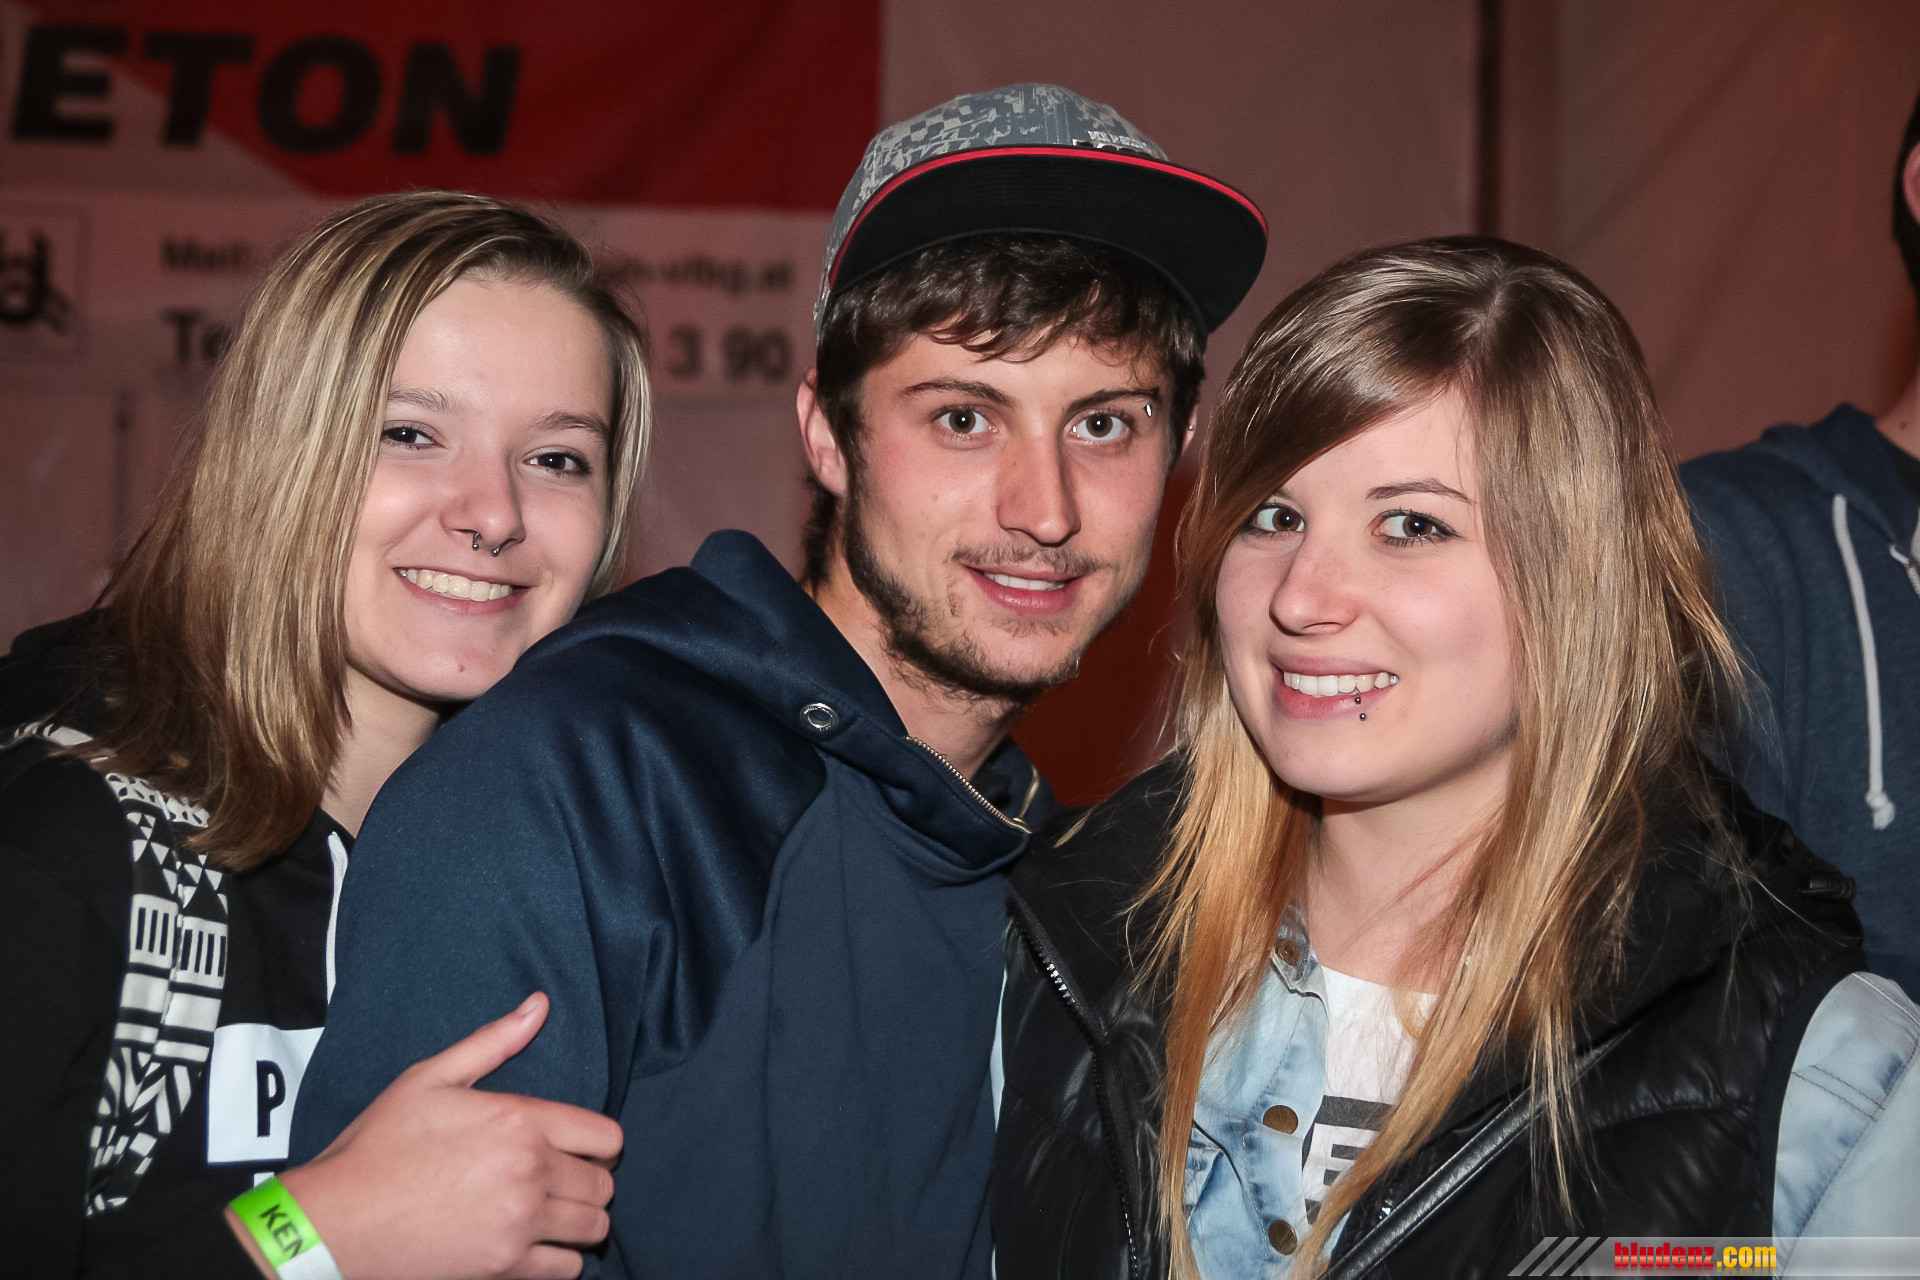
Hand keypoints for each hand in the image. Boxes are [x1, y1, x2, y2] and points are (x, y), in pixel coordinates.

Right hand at [249, 993, 623, 1279]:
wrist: (335, 1221)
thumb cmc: (378, 1146)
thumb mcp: (430, 1078)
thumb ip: (494, 1041)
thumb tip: (540, 1004)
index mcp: (519, 1121)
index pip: (607, 1137)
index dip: (599, 1143)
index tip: (580, 1148)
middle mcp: (530, 1173)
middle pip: (604, 1186)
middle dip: (592, 1180)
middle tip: (563, 1181)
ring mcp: (519, 1224)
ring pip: (594, 1227)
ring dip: (582, 1220)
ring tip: (554, 1213)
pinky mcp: (504, 1268)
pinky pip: (567, 1270)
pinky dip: (562, 1260)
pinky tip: (538, 1245)